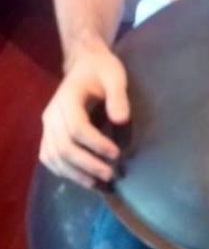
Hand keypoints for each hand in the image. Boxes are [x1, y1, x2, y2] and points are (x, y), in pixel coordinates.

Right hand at [40, 41, 127, 188]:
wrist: (84, 65)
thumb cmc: (102, 70)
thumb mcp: (115, 76)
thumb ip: (118, 97)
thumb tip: (121, 121)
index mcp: (67, 98)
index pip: (77, 127)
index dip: (96, 144)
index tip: (117, 154)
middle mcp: (51, 115)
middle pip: (63, 146)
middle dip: (87, 164)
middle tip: (111, 175)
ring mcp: (47, 126)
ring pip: (53, 156)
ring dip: (74, 173)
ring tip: (98, 184)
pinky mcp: (49, 134)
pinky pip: (49, 157)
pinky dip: (64, 171)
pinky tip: (83, 179)